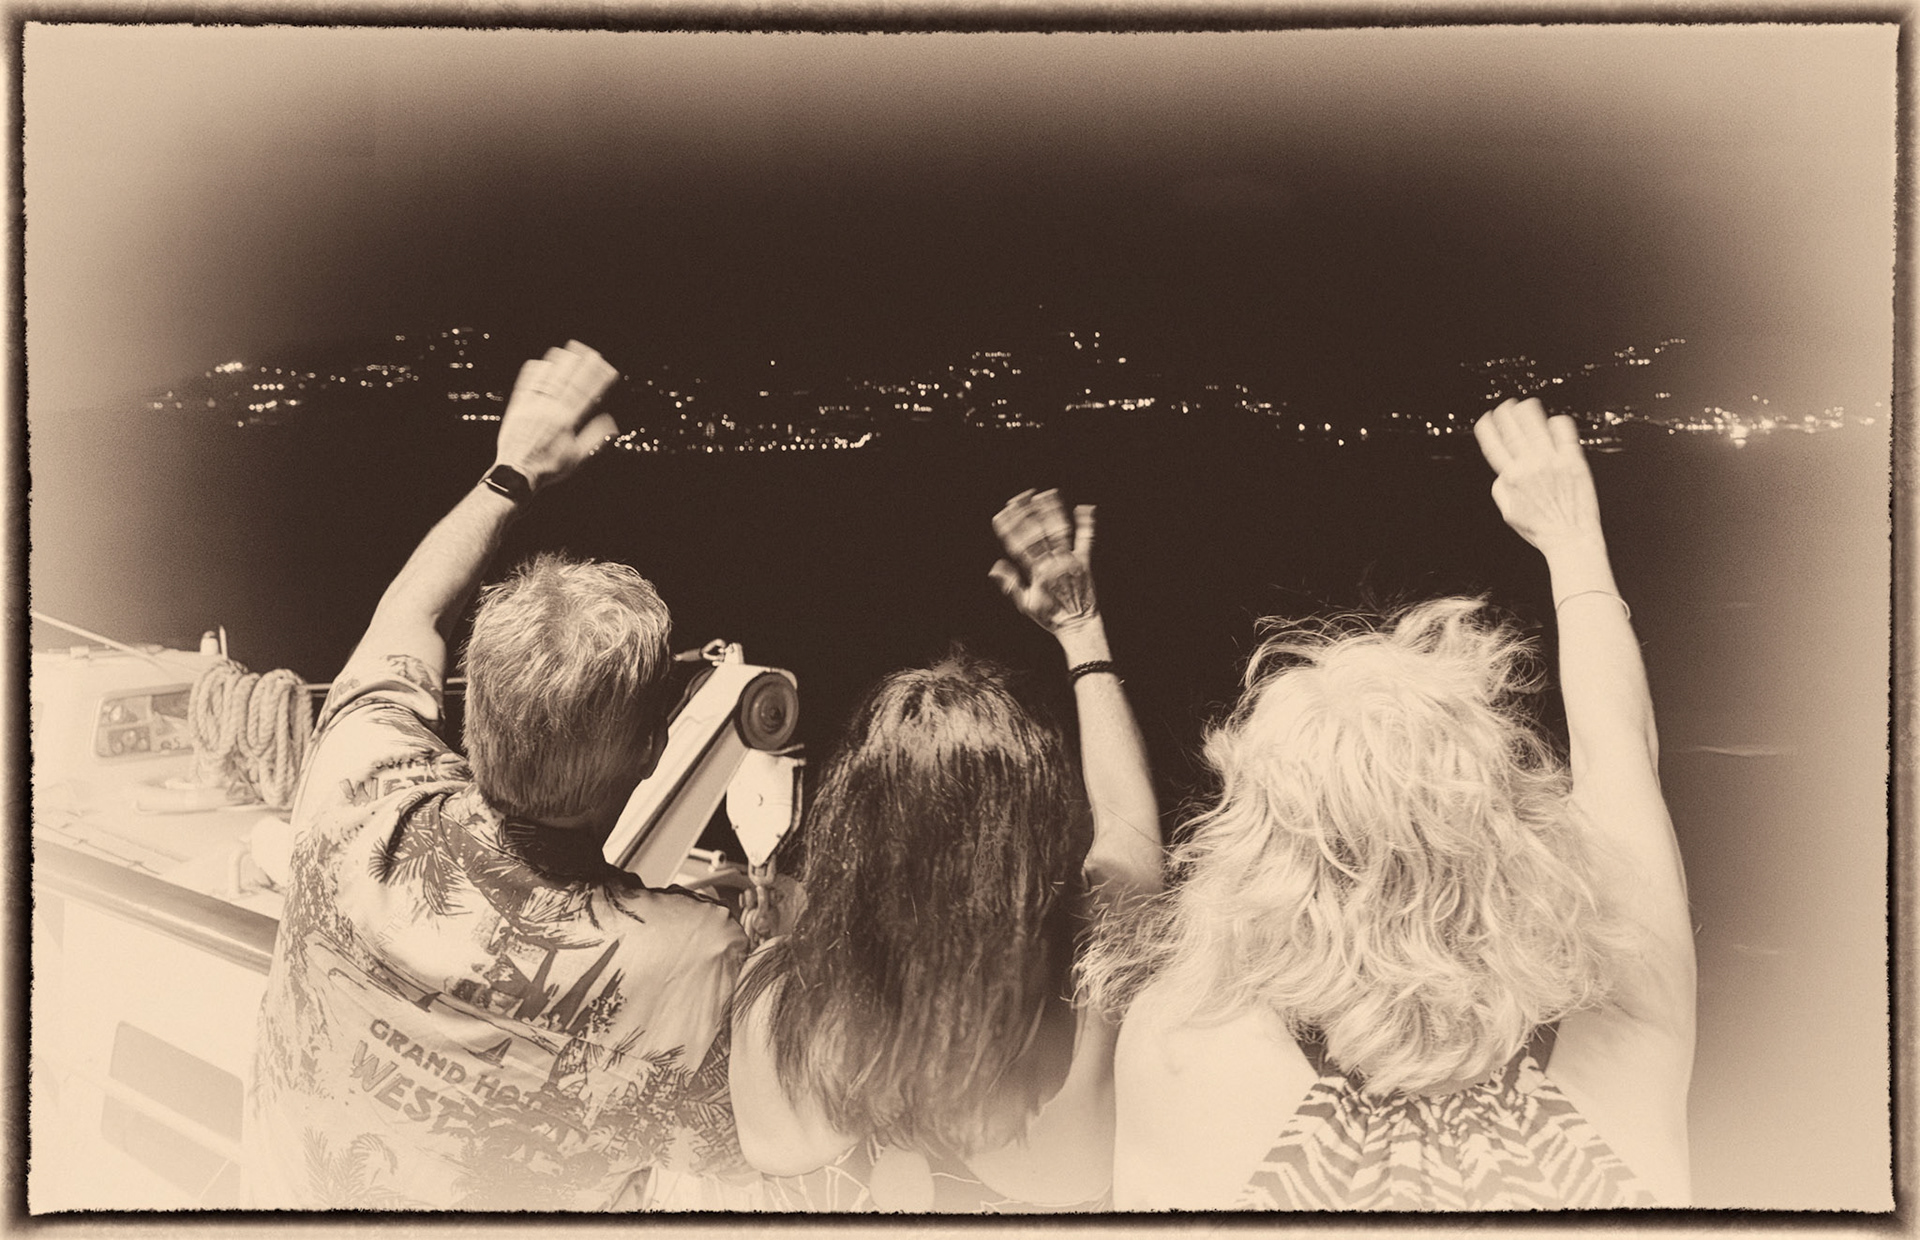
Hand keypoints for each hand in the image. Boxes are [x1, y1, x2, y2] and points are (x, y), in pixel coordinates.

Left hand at [493, 340, 620, 492]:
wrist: (518, 472)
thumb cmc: (548, 468)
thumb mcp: (577, 457)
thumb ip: (594, 437)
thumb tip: (610, 422)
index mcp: (567, 421)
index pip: (586, 394)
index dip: (597, 379)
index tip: (607, 367)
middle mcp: (551, 410)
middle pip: (568, 382)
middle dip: (581, 365)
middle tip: (590, 351)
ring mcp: (533, 407)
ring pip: (549, 380)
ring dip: (559, 363)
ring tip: (568, 350)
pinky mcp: (518, 408)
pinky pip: (527, 385)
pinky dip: (534, 373)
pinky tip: (540, 363)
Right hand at [989, 488, 1099, 636]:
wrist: (1078, 625)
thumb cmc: (1051, 616)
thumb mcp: (1026, 604)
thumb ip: (1011, 584)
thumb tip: (995, 566)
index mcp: (1036, 573)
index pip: (1019, 544)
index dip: (1010, 526)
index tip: (1003, 511)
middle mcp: (1052, 563)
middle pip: (1038, 533)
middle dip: (1028, 513)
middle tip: (1021, 496)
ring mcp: (1069, 561)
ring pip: (1059, 531)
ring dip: (1052, 511)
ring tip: (1046, 494)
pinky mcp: (1085, 562)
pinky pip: (1086, 540)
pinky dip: (1086, 523)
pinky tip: (1085, 507)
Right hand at [1473, 397, 1605, 560]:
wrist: (1570, 537)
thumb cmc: (1542, 530)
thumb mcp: (1510, 514)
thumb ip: (1502, 491)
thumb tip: (1502, 475)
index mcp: (1513, 478)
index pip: (1494, 446)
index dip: (1487, 430)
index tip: (1485, 420)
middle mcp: (1531, 466)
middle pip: (1514, 432)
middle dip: (1506, 416)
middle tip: (1504, 406)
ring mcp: (1553, 461)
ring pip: (1537, 428)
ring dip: (1528, 414)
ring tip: (1525, 405)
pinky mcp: (1573, 461)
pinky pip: (1565, 435)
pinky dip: (1558, 424)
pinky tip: (1555, 420)